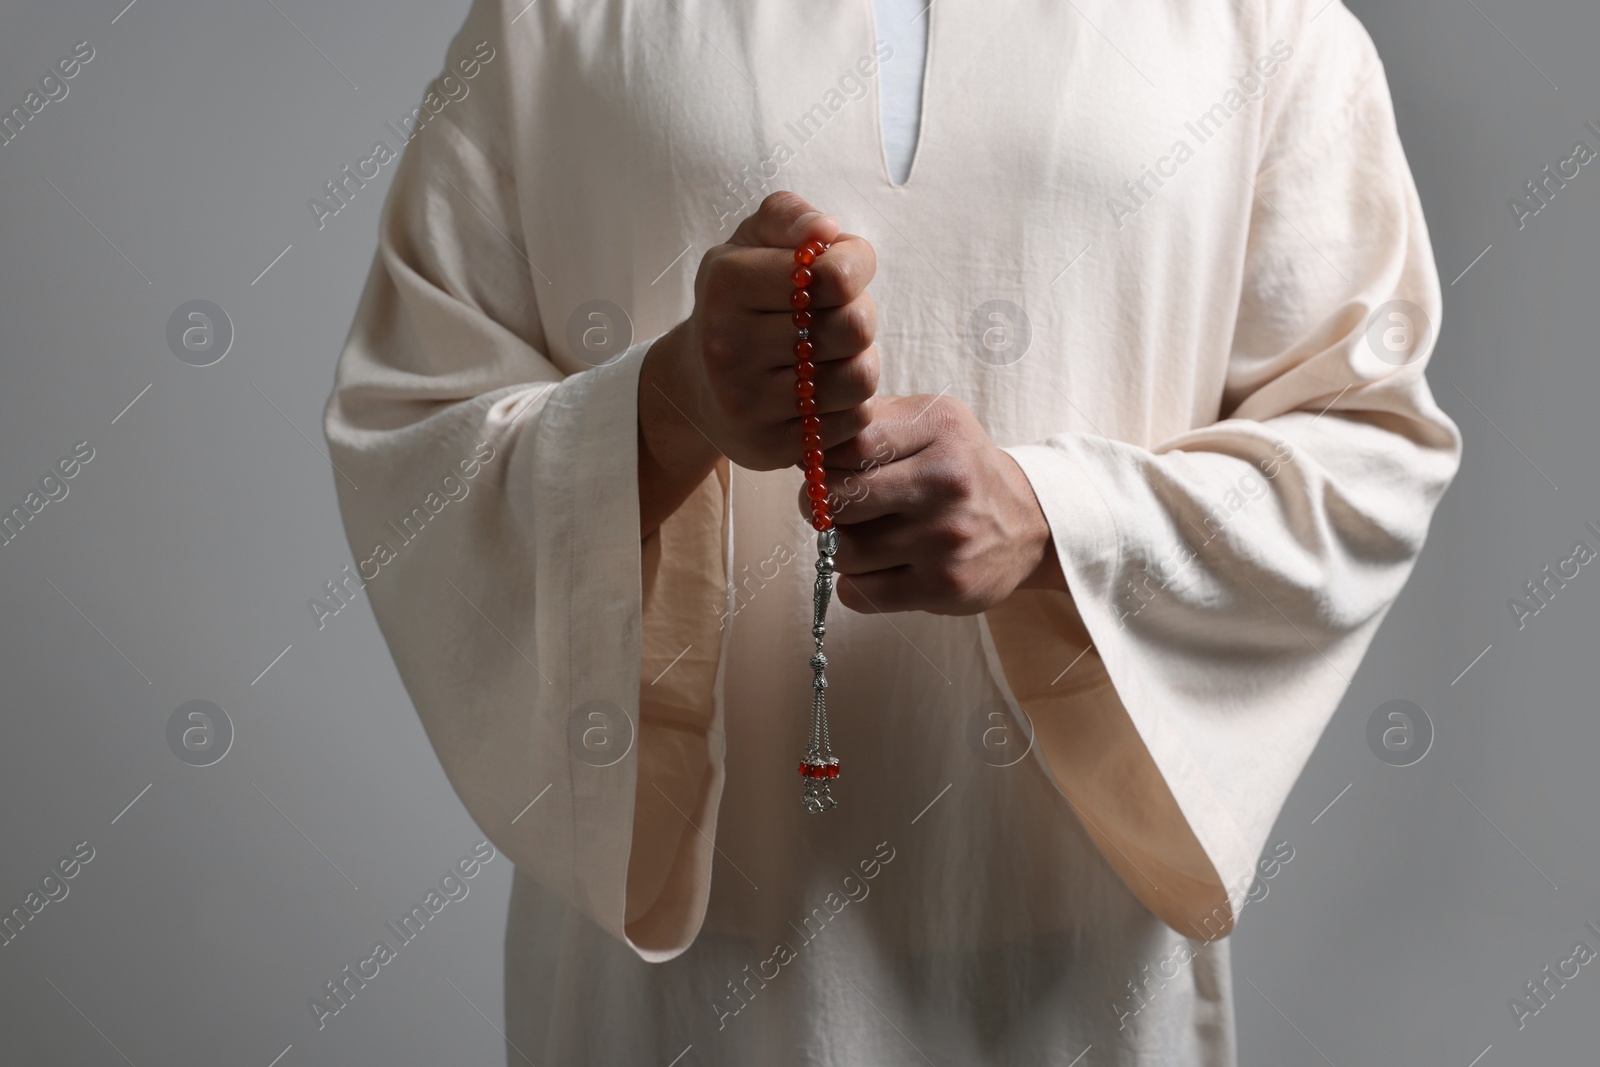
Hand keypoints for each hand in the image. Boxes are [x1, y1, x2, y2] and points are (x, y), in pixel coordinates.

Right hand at [638, 192, 879, 534]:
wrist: (695, 384)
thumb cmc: (738, 303)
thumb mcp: (750, 244)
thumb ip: (788, 217)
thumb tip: (827, 231)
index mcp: (727, 283)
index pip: (836, 275)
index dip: (856, 267)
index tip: (841, 274)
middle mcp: (729, 345)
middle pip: (854, 326)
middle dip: (858, 315)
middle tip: (835, 318)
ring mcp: (747, 402)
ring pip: (859, 378)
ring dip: (860, 362)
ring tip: (832, 356)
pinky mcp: (770, 447)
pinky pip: (852, 421)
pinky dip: (850, 404)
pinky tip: (823, 392)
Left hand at [796, 394, 1065, 614]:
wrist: (1026, 524)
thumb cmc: (958, 469)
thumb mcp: (929, 423)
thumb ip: (869, 421)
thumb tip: (803, 442)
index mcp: (939, 429)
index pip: (847, 444)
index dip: (824, 461)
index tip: (833, 469)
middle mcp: (946, 481)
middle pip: (836, 500)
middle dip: (825, 506)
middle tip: (842, 507)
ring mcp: (945, 538)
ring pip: (843, 550)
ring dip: (843, 548)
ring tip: (869, 537)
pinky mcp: (943, 586)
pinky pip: (859, 593)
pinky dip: (858, 584)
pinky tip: (883, 567)